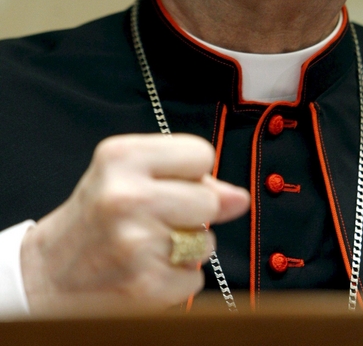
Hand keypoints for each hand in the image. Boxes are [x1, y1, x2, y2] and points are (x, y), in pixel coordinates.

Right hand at [20, 133, 249, 313]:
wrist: (47, 273)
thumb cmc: (95, 215)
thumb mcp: (128, 175)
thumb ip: (186, 177)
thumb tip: (239, 198)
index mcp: (122, 157)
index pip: (201, 153)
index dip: (193, 172)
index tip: (173, 183)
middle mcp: (128, 196)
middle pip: (209, 200)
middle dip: (194, 212)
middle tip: (159, 218)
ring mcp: (137, 243)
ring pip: (206, 241)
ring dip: (187, 248)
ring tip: (148, 244)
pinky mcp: (145, 285)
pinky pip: (195, 278)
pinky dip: (177, 279)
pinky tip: (146, 269)